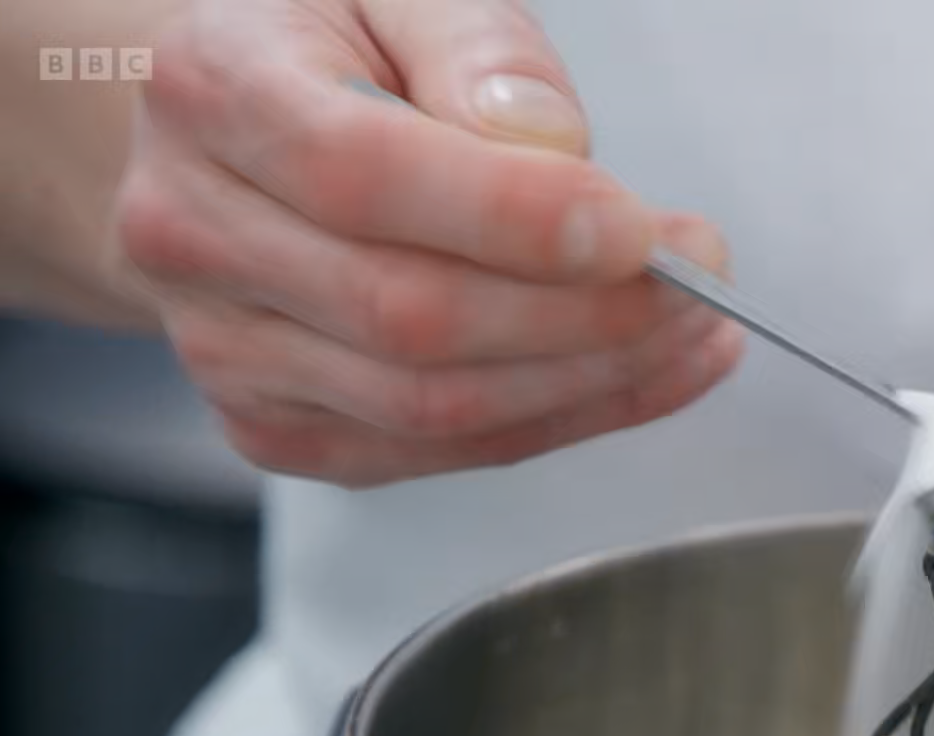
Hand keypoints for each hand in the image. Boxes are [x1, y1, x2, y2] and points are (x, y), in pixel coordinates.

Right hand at [115, 0, 742, 486]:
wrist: (237, 135)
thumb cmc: (337, 51)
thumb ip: (480, 50)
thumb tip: (549, 143)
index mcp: (218, 92)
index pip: (364, 176)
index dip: (520, 218)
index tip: (643, 229)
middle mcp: (197, 233)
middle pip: (411, 315)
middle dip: (588, 313)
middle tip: (699, 280)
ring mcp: (230, 349)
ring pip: (436, 405)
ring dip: (595, 380)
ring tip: (695, 330)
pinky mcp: (280, 428)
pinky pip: (445, 452)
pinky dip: (568, 420)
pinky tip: (647, 373)